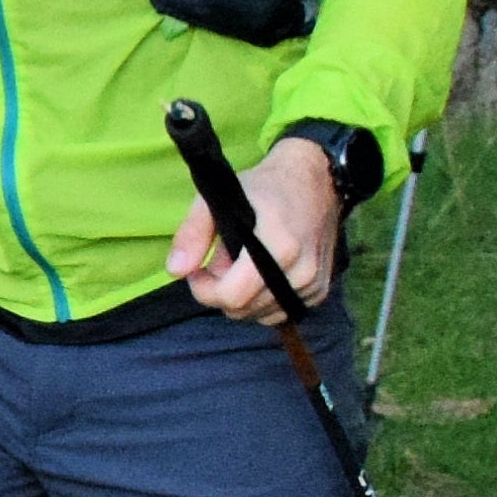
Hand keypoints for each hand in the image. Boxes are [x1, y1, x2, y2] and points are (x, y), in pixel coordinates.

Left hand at [169, 139, 341, 322]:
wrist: (316, 181)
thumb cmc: (265, 186)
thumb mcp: (219, 198)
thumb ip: (193, 233)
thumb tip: (176, 271)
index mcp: (280, 247)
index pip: (233, 296)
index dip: (204, 290)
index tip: (198, 270)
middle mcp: (302, 271)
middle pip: (243, 309)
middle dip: (220, 291)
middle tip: (221, 261)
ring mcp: (314, 284)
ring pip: (259, 315)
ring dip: (241, 297)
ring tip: (241, 263)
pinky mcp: (320, 291)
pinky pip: (278, 312)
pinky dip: (261, 300)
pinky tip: (260, 273)